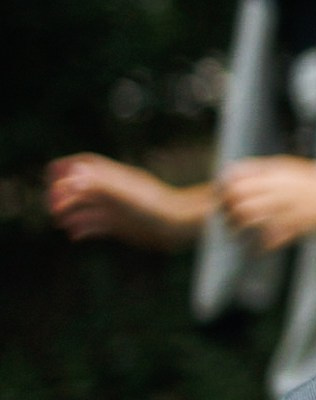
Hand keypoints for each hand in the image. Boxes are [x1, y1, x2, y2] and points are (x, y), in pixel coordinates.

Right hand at [46, 155, 199, 248]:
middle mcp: (115, 192)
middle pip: (82, 187)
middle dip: (64, 194)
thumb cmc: (157, 207)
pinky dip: (83, 229)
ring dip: (71, 212)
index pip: (87, 165)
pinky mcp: (122, 226)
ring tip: (59, 220)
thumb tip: (71, 177)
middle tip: (51, 205)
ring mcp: (118, 209)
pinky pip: (97, 226)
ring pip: (87, 208)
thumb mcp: (126, 195)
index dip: (67, 167)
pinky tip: (73, 235)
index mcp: (116, 178)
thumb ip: (100, 185)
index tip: (50, 174)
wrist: (181, 226)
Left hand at [216, 156, 315, 251]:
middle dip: (228, 212)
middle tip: (228, 219)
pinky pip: (270, 238)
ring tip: (237, 234)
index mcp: (274, 175)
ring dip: (239, 228)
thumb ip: (259, 167)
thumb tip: (230, 171)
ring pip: (250, 219)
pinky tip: (258, 246)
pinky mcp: (297, 226)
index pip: (237, 182)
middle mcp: (278, 191)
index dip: (224, 192)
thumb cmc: (313, 179)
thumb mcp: (286, 165)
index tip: (223, 200)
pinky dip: (260, 245)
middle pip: (240, 201)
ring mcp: (287, 209)